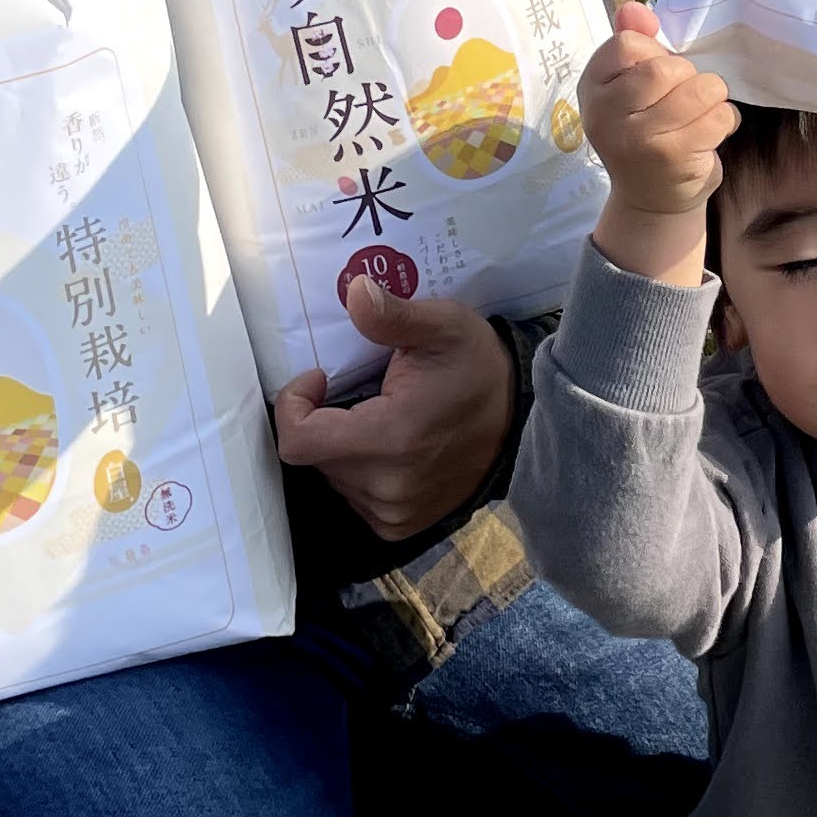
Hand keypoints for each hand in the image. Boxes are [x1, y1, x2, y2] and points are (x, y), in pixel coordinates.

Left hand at [274, 279, 519, 544]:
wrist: (521, 420)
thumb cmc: (476, 367)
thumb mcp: (442, 326)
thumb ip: (393, 315)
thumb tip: (356, 291)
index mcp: (390, 439)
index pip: (298, 441)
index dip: (294, 405)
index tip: (320, 378)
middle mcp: (387, 486)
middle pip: (315, 456)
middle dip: (324, 419)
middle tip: (362, 391)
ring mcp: (394, 512)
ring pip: (332, 476)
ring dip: (341, 445)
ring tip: (380, 416)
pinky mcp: (400, 525)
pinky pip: (354, 498)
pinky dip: (359, 471)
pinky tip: (388, 448)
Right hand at [582, 2, 736, 276]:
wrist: (649, 199)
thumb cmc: (643, 129)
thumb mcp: (628, 85)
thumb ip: (633, 41)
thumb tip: (635, 7)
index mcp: (592, 88)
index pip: (628, 44)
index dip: (654, 53)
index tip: (655, 74)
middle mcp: (608, 115)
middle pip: (667, 67)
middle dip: (688, 75)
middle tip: (684, 95)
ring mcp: (640, 140)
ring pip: (701, 88)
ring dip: (712, 97)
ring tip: (701, 112)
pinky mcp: (674, 159)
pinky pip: (719, 116)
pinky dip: (725, 120)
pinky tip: (710, 132)